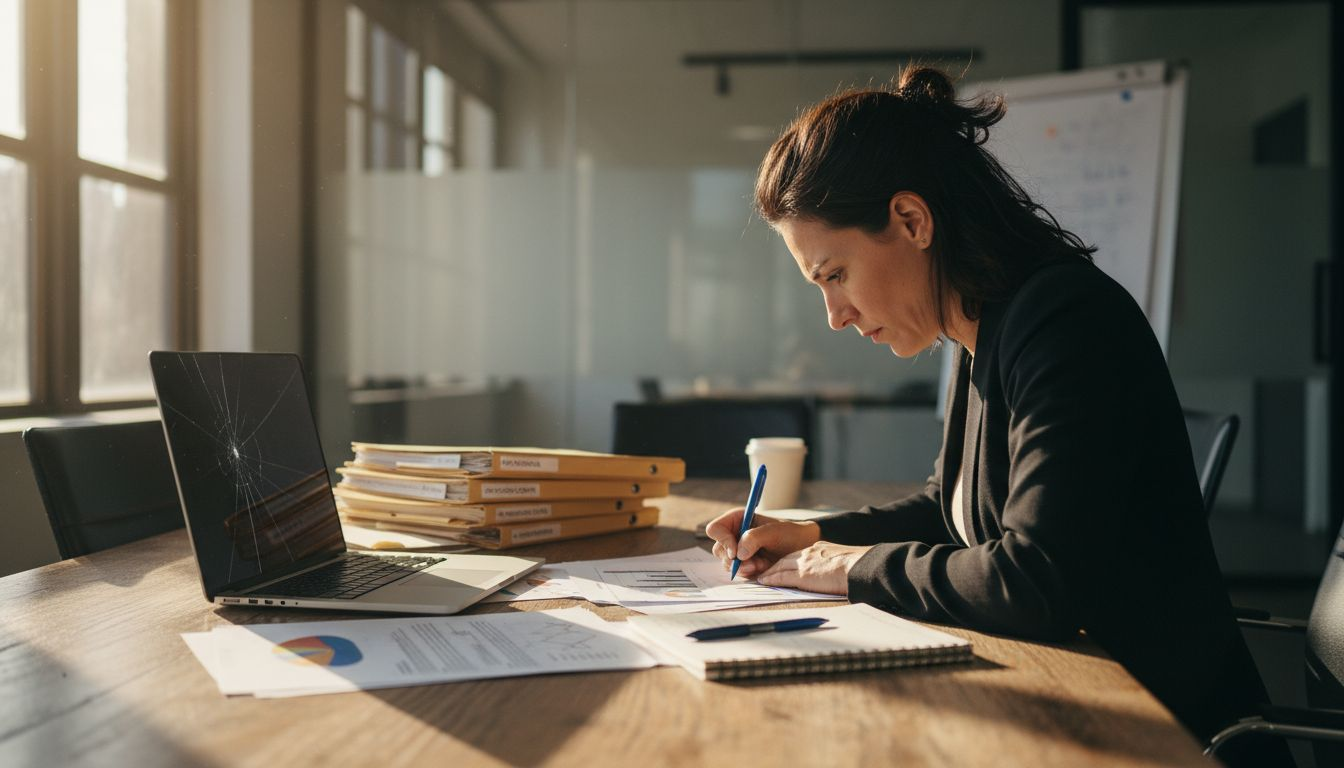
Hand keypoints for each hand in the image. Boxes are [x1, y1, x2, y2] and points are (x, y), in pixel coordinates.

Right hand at [705, 506, 820, 579]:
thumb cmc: (790, 533)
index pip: (715, 529)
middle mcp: (734, 534)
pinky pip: (738, 572)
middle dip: (734, 559)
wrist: (802, 548)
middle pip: (719, 549)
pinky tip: (763, 568)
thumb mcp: (774, 532)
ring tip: (761, 565)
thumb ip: (754, 538)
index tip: (736, 552)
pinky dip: (749, 573)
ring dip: (743, 567)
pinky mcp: (744, 564)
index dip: (722, 540)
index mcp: (737, 520)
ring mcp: (738, 551)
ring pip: (727, 563)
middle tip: (753, 563)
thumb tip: (738, 554)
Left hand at [755, 542, 872, 595]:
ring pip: (780, 567)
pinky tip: (763, 581)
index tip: (779, 567)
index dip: (786, 562)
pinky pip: (781, 577)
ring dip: (768, 573)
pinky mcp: (802, 575)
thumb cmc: (857, 567)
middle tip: (763, 572)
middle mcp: (809, 553)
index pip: (797, 556)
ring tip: (760, 579)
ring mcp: (804, 563)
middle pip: (785, 559)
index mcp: (819, 549)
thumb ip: (832, 565)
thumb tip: (835, 575)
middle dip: (773, 566)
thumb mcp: (842, 561)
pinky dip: (770, 579)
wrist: (859, 566)